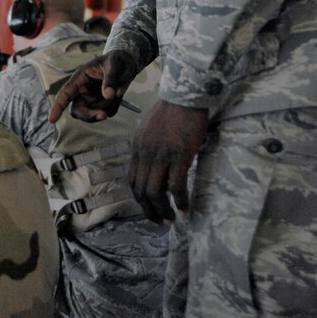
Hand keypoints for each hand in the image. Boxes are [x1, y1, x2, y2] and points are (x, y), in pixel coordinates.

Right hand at [48, 50, 136, 123]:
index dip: (57, 107)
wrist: (126, 63)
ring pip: (95, 113)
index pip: (65, 93)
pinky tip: (119, 92)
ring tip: (117, 88)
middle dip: (89, 115)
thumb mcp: (113, 65)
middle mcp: (83, 91)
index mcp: (79, 78)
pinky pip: (109, 112)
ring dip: (108, 105)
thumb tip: (108, 95)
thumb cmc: (115, 60)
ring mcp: (92, 99)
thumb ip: (110, 79)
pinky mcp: (103, 104)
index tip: (52, 120)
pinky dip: (115, 104)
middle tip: (103, 115)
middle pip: (78, 110)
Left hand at [129, 100, 207, 223]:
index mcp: (137, 147)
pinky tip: (185, 208)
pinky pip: (176, 186)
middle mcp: (145, 154)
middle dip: (149, 210)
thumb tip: (153, 165)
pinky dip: (180, 201)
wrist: (184, 97)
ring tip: (171, 219)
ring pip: (155, 192)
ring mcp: (161, 156)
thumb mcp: (150, 128)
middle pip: (141, 190)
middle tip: (160, 220)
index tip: (149, 208)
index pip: (132, 179)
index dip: (139, 198)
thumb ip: (148, 147)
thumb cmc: (171, 110)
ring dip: (162, 210)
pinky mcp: (179, 156)